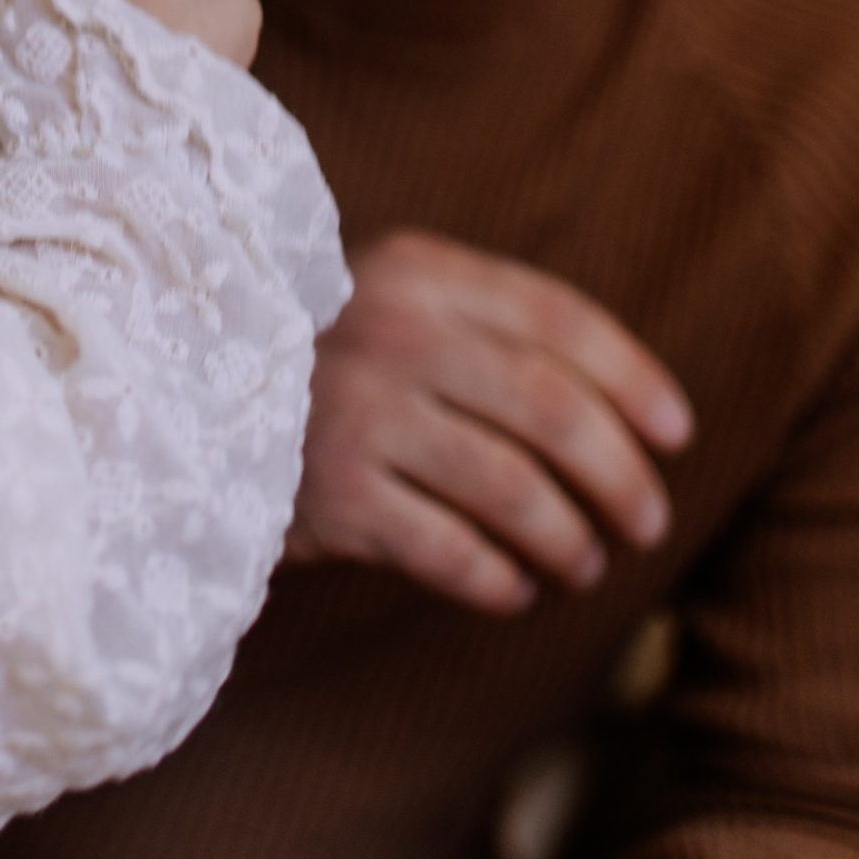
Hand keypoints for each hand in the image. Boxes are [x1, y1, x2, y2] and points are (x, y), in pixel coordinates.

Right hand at [284, 232, 691, 611]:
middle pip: (552, 411)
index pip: (559, 318)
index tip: (678, 436)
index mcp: (417, 270)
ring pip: (511, 488)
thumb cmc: (319, 359)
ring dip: (566, 538)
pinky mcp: (328, 495)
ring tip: (582, 564)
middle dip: (620, 477)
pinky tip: (511, 589)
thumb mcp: (390, 302)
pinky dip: (494, 578)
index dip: (634, 379)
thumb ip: (487, 328)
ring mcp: (355, 413)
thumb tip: (630, 411)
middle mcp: (391, 331)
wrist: (180, 400)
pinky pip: (446, 549)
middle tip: (648, 524)